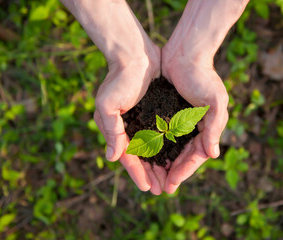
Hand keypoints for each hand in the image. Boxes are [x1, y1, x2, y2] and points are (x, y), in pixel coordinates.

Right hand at [60, 0, 166, 193]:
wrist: (134, 54)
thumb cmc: (119, 78)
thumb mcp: (107, 104)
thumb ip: (111, 131)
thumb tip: (112, 158)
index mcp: (117, 130)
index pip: (128, 157)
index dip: (137, 173)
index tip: (148, 188)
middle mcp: (129, 128)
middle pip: (141, 158)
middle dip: (151, 174)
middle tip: (163, 190)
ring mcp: (142, 121)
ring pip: (153, 150)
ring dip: (160, 165)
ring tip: (170, 180)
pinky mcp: (155, 113)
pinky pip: (161, 136)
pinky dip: (167, 148)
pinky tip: (175, 157)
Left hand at [159, 0, 248, 193]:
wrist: (186, 52)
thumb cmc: (203, 76)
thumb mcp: (215, 102)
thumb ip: (214, 128)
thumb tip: (213, 155)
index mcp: (207, 126)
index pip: (196, 155)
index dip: (185, 170)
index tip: (172, 185)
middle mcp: (194, 126)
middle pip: (183, 155)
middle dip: (174, 172)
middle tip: (162, 188)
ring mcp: (180, 119)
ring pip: (172, 147)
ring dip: (164, 162)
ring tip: (154, 178)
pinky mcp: (166, 111)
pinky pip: (161, 133)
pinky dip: (156, 146)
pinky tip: (148, 156)